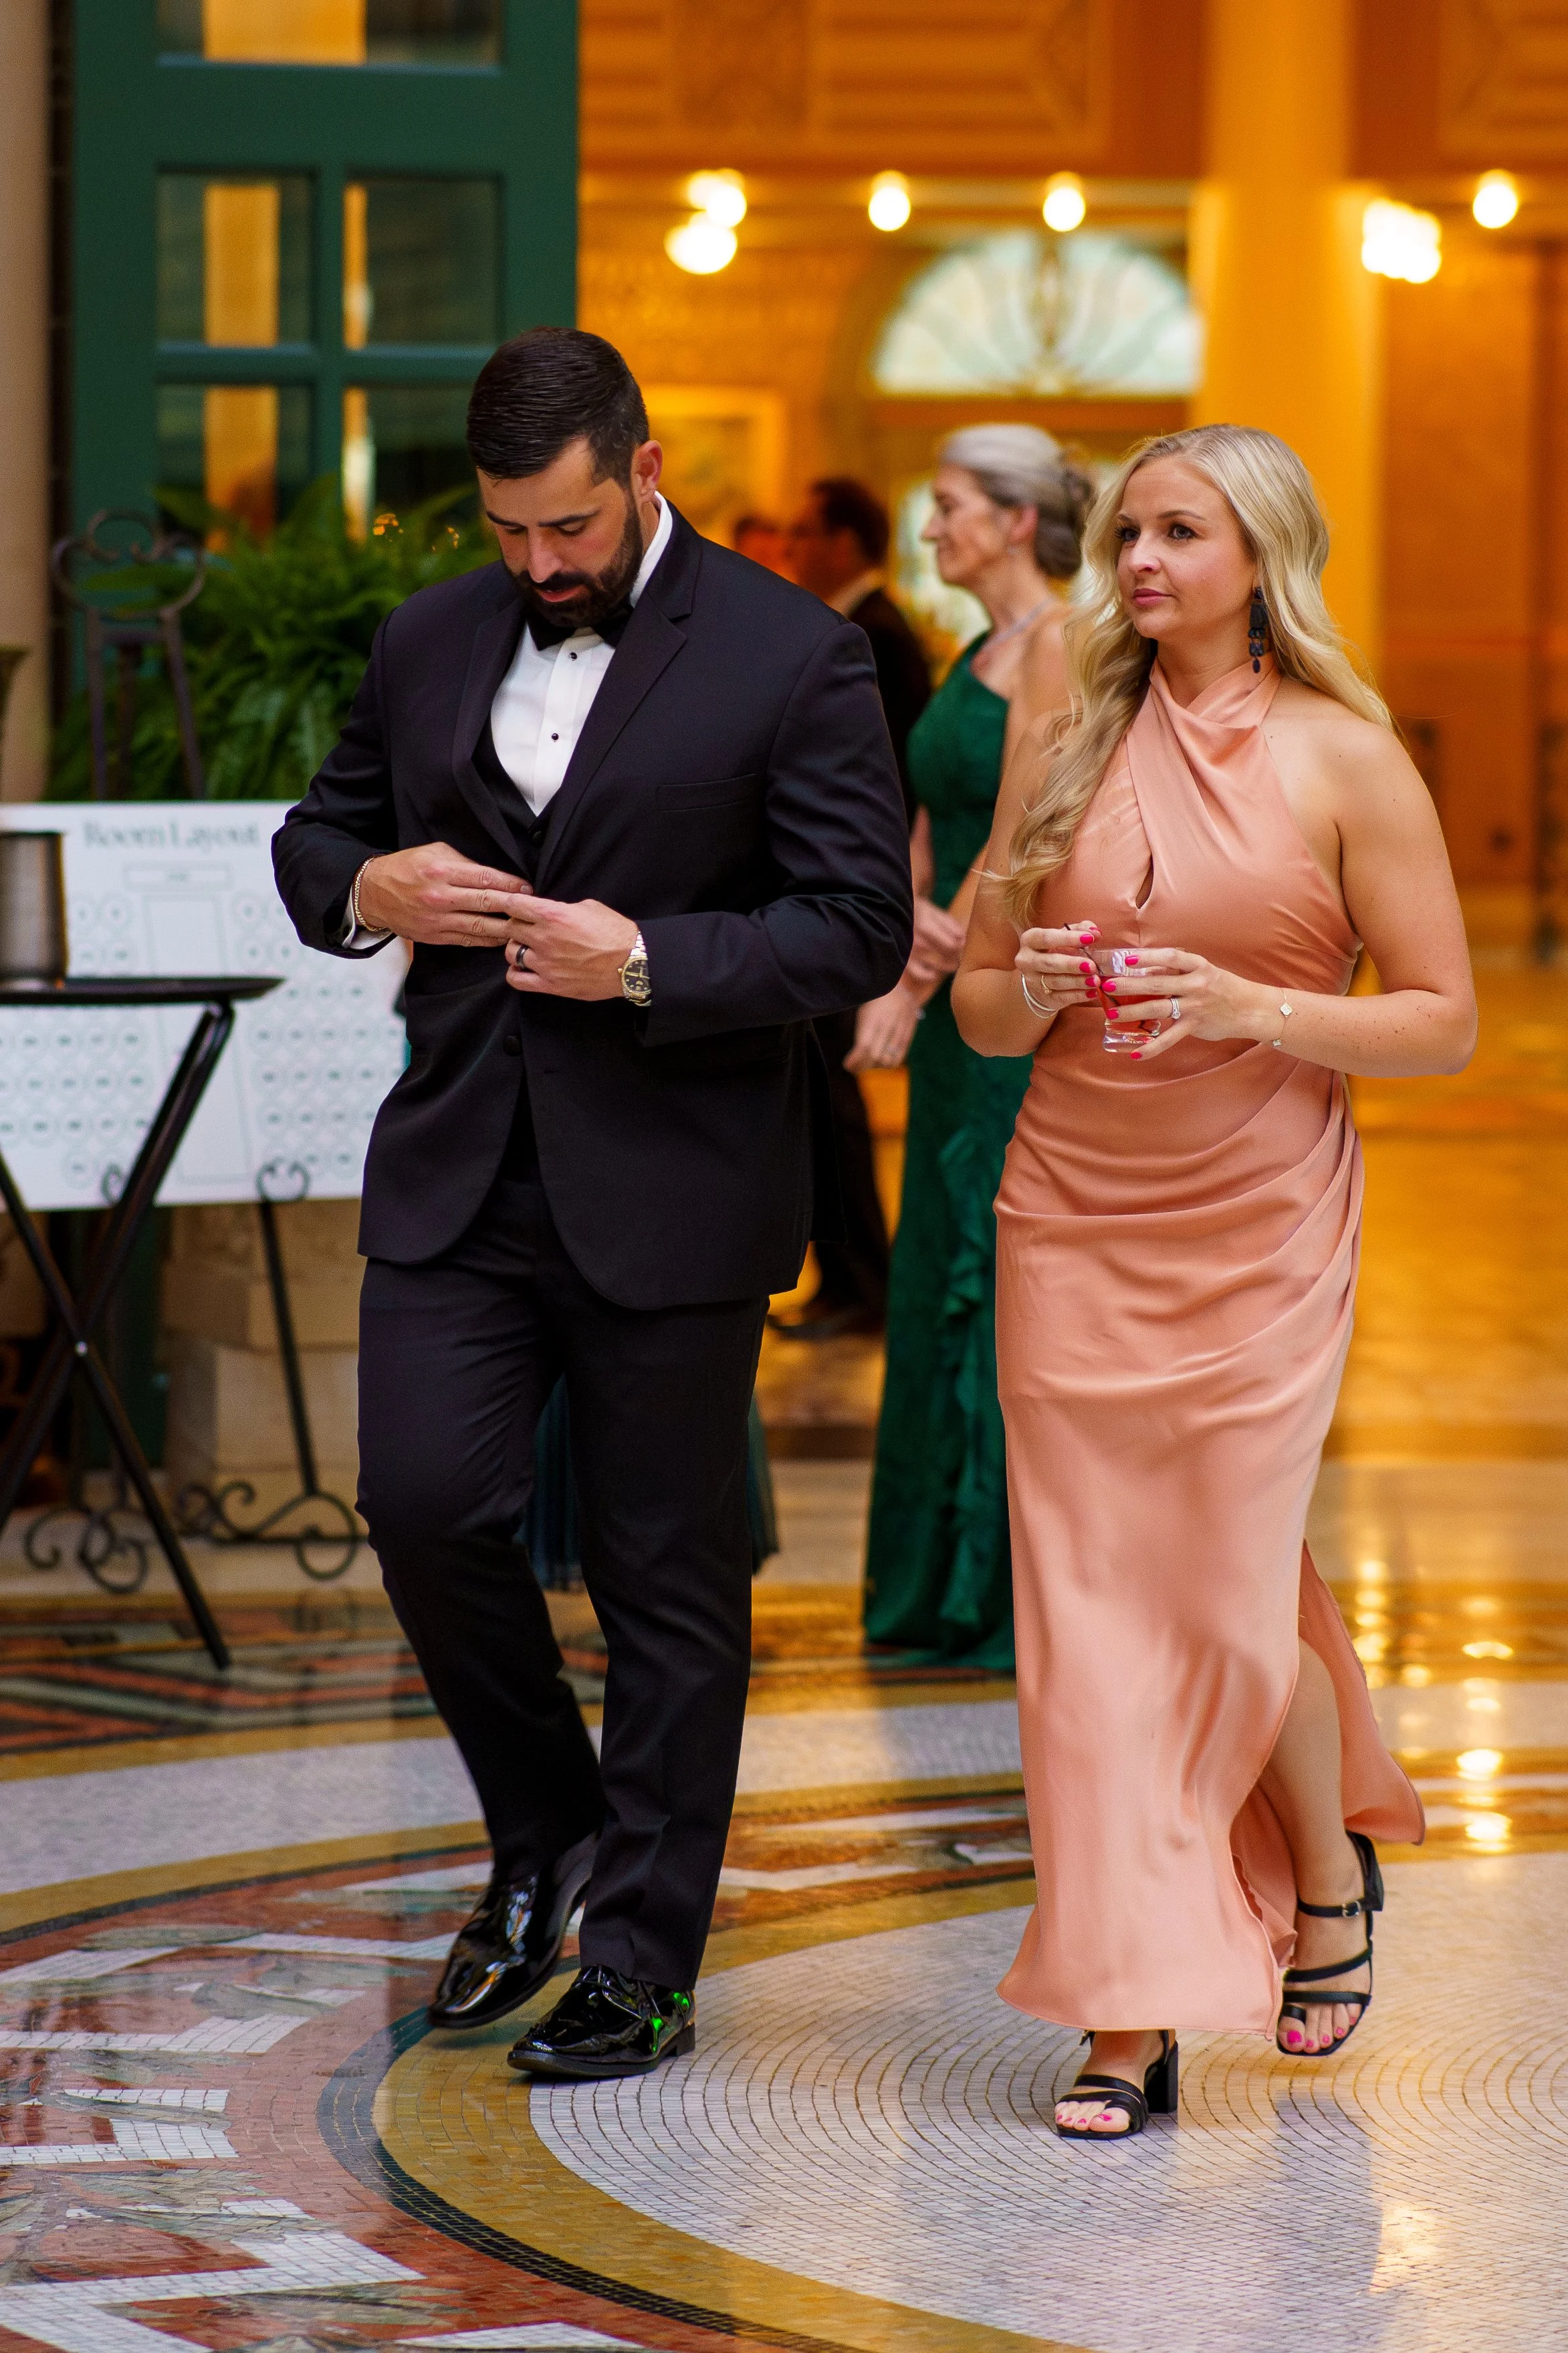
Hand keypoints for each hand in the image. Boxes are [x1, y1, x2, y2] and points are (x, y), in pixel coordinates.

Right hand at [355, 843, 532, 943]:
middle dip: (514, 905)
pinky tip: (503, 938)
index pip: (484, 878)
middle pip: (486, 903)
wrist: (373, 893)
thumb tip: (494, 874)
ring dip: (506, 927)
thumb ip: (463, 862)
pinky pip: (468, 939)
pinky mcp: (434, 936)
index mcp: (441, 871)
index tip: (528, 887)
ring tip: (526, 927)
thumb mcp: (433, 852)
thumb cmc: (406, 868)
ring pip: (480, 926)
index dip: (510, 884)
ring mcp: (437, 920)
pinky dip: (487, 940)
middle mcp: (440, 897)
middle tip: (534, 907)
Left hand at [505, 896, 638, 998]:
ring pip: (510, 953)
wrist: (632, 963)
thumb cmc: (615, 933)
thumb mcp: (588, 907)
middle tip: (527, 927)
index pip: (514, 905)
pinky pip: (517, 980)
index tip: (514, 905)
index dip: (511, 903)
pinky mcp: (550, 985)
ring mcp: (545, 964)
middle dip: (517, 925)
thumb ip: (561, 908)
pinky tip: (523, 968)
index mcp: (553, 915)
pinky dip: (515, 973)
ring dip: (516, 948)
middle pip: (510, 928)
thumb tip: (547, 911)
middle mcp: (545, 939)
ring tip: (528, 948)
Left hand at [843, 985, 922, 1070]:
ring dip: (877, 1066)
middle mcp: (888, 1022)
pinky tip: (882, 1061)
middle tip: (856, 1068)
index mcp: (873, 1017)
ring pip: (889, 1058)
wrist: (896, 985)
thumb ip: (861, 1036)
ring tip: (868, 1063)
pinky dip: (891, 1063)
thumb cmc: (874, 1002)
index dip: (856, 1060)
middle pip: (876, 1055)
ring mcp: (901, 1026)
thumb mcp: (863, 1014)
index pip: (864, 1046)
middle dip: (863, 1065)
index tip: (847, 1065)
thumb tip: (853, 1062)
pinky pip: (901, 1054)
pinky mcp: (910, 1030)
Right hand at [906, 896, 966, 987]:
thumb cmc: (914, 911)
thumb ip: (949, 924)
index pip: (952, 944)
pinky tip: (934, 973)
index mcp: (925, 927)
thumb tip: (963, 938)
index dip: (961, 945)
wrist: (889, 915)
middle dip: (957, 955)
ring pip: (937, 965)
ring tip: (952, 962)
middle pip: (947, 955)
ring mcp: (910, 953)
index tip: (963, 943)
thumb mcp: (932, 911)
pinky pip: (919, 974)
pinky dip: (929, 975)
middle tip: (959, 952)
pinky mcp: (904, 961)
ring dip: (948, 965)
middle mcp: (917, 942)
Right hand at [1014, 920, 1103, 1018]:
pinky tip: (1092, 992)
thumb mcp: (1064, 936)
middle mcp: (1027, 960)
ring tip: (1096, 980)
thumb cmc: (1055, 951)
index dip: (1068, 938)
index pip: (1047, 938)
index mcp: (1030, 940)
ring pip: (1056, 982)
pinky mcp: (1043, 997)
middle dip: (1072, 964)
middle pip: (1050, 963)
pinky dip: (1078, 995)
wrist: (1040, 977)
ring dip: (1078, 981)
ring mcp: (1033, 981)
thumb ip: (1080, 929)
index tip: (1090, 938)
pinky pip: (1061, 997)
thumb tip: (1095, 932)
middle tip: (1092, 966)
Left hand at [1100, 946, 1266, 1056]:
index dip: (1148, 957)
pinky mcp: (1195, 1026)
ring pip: (1158, 1009)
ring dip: (1132, 1012)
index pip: (1170, 957)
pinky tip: (1136, 1054)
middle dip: (1129, 984)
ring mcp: (1195, 1006)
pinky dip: (1152, 1047)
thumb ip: (1176, 971)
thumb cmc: (1222, 987)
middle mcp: (1196, 984)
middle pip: (1157, 983)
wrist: (1251, 1008)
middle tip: (1106, 986)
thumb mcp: (1202, 971)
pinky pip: (1170, 1038)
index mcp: (1197, 965)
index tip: (1126, 959)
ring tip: (1113, 1014)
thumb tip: (1145, 970)